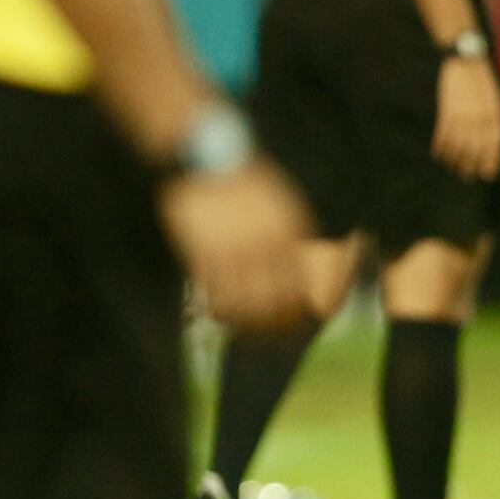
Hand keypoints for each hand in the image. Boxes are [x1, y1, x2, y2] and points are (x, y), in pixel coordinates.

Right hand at [160, 162, 311, 330]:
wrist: (207, 157)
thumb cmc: (244, 179)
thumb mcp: (280, 202)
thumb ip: (289, 235)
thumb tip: (295, 272)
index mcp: (287, 231)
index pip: (296, 285)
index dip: (294, 313)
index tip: (291, 328)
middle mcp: (262, 244)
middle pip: (272, 300)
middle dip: (271, 327)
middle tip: (267, 341)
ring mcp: (232, 249)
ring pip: (242, 302)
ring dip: (243, 323)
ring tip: (241, 333)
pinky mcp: (203, 252)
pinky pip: (213, 291)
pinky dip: (217, 308)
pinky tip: (218, 314)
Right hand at [433, 56, 499, 180]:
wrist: (466, 60)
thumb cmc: (481, 79)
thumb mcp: (494, 98)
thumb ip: (493, 118)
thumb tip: (491, 139)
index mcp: (494, 114)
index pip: (494, 144)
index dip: (491, 161)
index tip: (487, 174)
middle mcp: (480, 118)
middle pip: (476, 149)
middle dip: (471, 164)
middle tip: (466, 175)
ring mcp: (463, 115)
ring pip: (458, 145)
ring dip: (454, 159)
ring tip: (452, 166)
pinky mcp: (447, 110)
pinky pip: (444, 134)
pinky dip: (440, 146)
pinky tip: (438, 153)